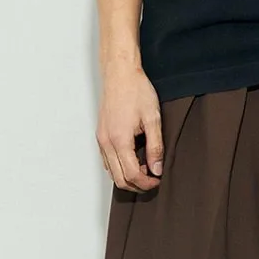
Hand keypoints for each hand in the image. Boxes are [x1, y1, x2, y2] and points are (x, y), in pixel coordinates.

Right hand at [97, 62, 163, 189]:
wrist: (120, 74)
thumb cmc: (136, 91)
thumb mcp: (153, 119)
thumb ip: (155, 147)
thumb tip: (157, 169)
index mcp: (119, 140)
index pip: (131, 175)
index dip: (146, 183)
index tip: (158, 180)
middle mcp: (106, 142)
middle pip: (119, 179)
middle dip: (137, 185)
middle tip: (153, 179)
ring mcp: (101, 139)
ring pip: (111, 171)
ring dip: (127, 176)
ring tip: (145, 168)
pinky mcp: (101, 134)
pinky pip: (107, 160)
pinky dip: (119, 167)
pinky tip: (133, 159)